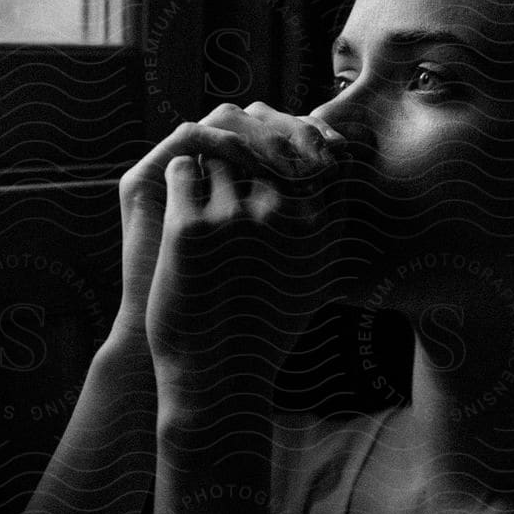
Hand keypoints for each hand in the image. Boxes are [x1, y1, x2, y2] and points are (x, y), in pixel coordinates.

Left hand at [143, 102, 349, 399]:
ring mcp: (234, 219)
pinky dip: (178, 177)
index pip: (316, 151)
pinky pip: (182, 171)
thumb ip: (328, 225)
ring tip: (202, 180)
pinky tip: (178, 198)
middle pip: (265, 142)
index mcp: (319, 227)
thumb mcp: (313, 280)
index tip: (274, 140)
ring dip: (209, 161)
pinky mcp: (189, 228)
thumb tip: (336, 167)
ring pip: (220, 153)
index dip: (295, 135)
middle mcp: (283, 217)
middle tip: (229, 141)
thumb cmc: (264, 329)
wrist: (218, 378)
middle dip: (247, 137)